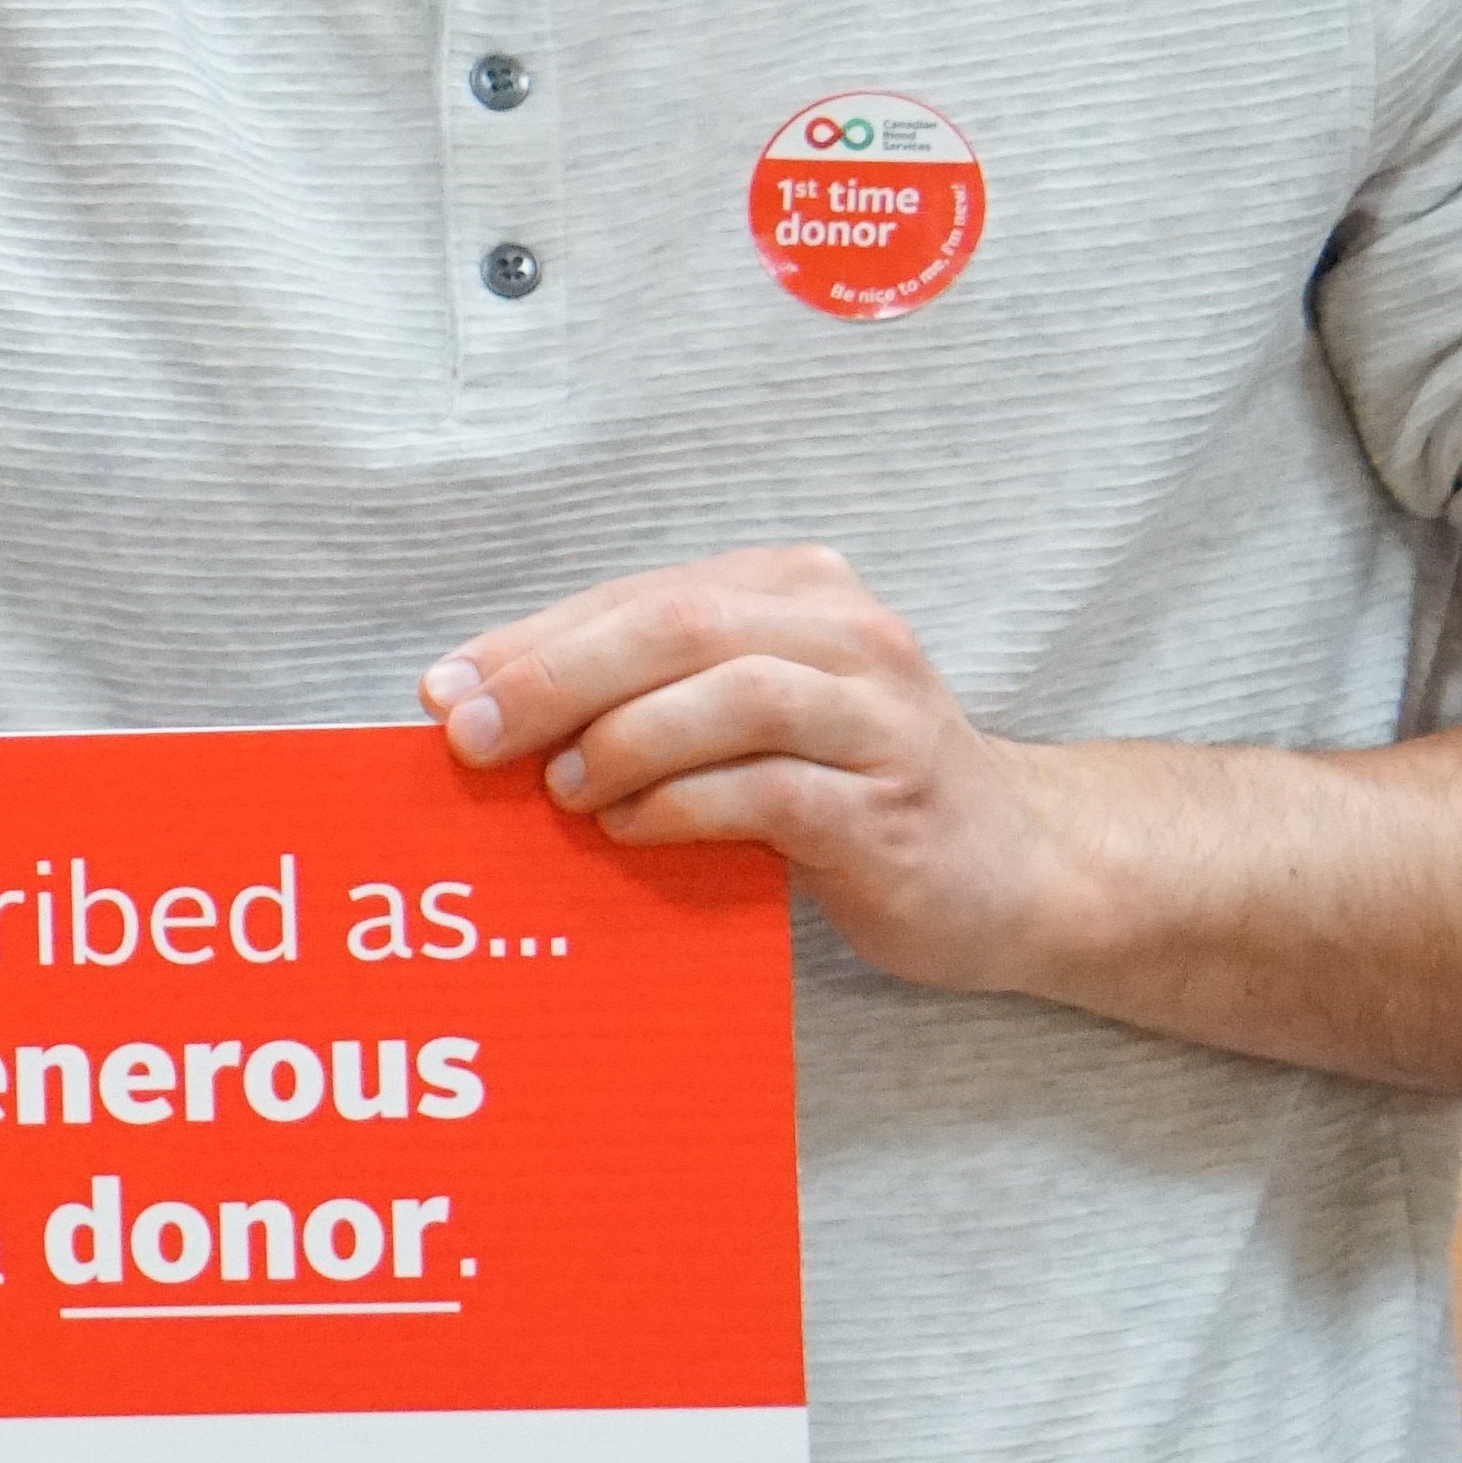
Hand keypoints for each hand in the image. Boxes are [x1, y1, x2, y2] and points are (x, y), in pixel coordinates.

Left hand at [423, 543, 1078, 989]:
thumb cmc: (853, 792)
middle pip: (679, 623)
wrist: (1019, 871)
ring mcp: (880, 719)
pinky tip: (634, 830)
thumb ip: (648, 702)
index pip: (641, 596)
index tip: (443, 690)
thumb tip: (489, 720)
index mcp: (798, 591)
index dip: (532, 639)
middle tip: (472, 736)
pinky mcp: (892, 807)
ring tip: (564, 791)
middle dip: (555, 676)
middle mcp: (848, 635)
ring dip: (622, 740)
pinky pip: (770, 791)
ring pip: (729, 694)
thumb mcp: (750, 723)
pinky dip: (683, 806)